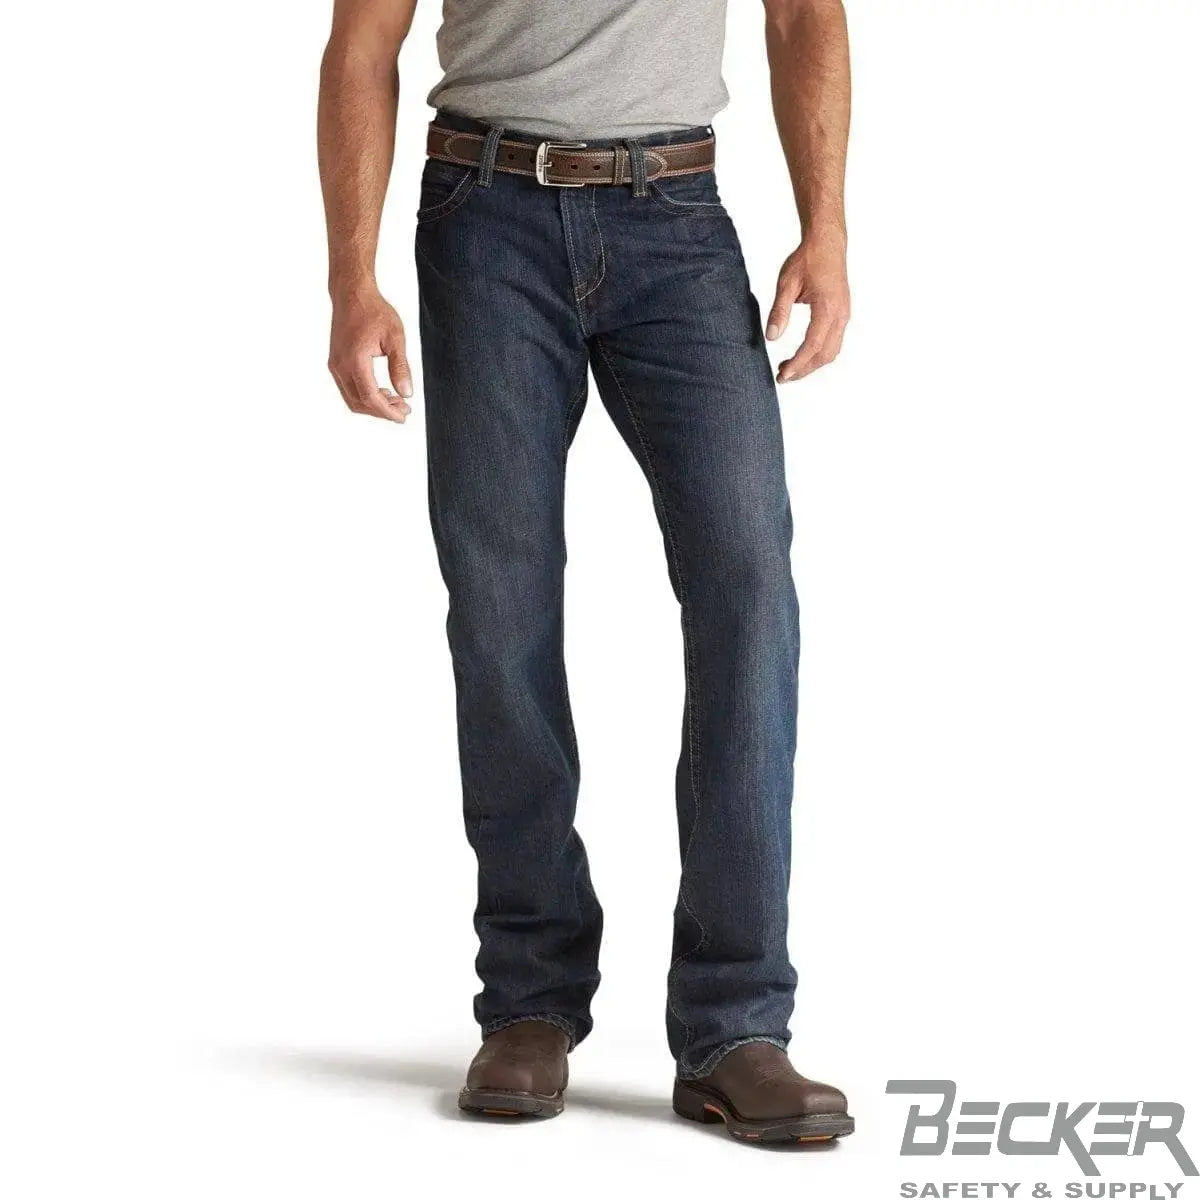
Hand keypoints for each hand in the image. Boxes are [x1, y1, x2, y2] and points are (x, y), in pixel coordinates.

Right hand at [327, 289, 412, 421]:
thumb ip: (400, 367)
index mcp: (354, 360)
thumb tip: (406, 393)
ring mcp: (335, 365)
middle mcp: (340, 366)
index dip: (387, 412)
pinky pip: (348, 388)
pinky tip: (382, 390)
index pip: (370, 398)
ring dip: (373, 405)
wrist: (352, 294)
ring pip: (352, 399)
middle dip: (382, 411)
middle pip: (360, 403)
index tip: (403, 416)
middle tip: (405, 410)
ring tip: (396, 402)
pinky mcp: (335, 363)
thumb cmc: (374, 311)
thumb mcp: (395, 338)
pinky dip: (364, 396)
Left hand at [765, 235, 850, 383]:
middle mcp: (840, 315)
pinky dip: (819, 354)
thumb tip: (772, 337)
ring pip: (832, 351)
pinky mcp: (842, 314)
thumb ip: (779, 310)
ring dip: (812, 364)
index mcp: (827, 307)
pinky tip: (803, 355)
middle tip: (782, 377)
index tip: (783, 375)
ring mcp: (844, 315)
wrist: (828, 243)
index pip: (812, 345)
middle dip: (804, 369)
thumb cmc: (807, 259)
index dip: (798, 364)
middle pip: (824, 354)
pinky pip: (834, 342)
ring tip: (789, 368)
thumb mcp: (787, 283)